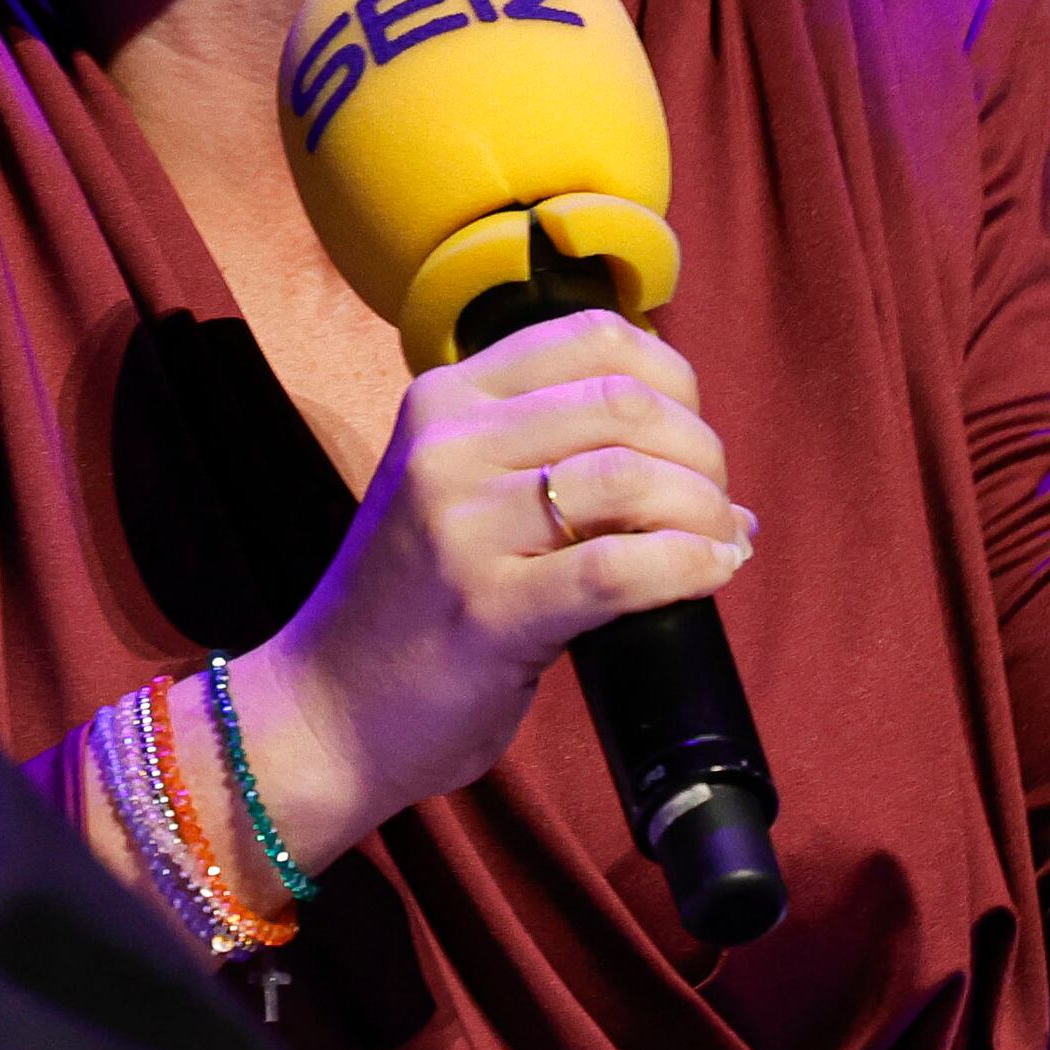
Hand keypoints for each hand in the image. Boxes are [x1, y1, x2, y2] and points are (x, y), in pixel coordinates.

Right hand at [232, 309, 753, 867]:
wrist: (328, 711)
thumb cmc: (411, 606)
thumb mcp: (455, 493)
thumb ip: (546, 456)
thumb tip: (704, 468)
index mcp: (445, 399)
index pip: (594, 337)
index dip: (674, 380)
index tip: (689, 437)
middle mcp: (449, 445)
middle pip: (625, 402)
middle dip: (701, 451)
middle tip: (717, 506)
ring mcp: (463, 527)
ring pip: (629, 477)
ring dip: (703, 511)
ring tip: (721, 544)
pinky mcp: (489, 610)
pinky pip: (618, 570)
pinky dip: (686, 566)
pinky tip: (709, 575)